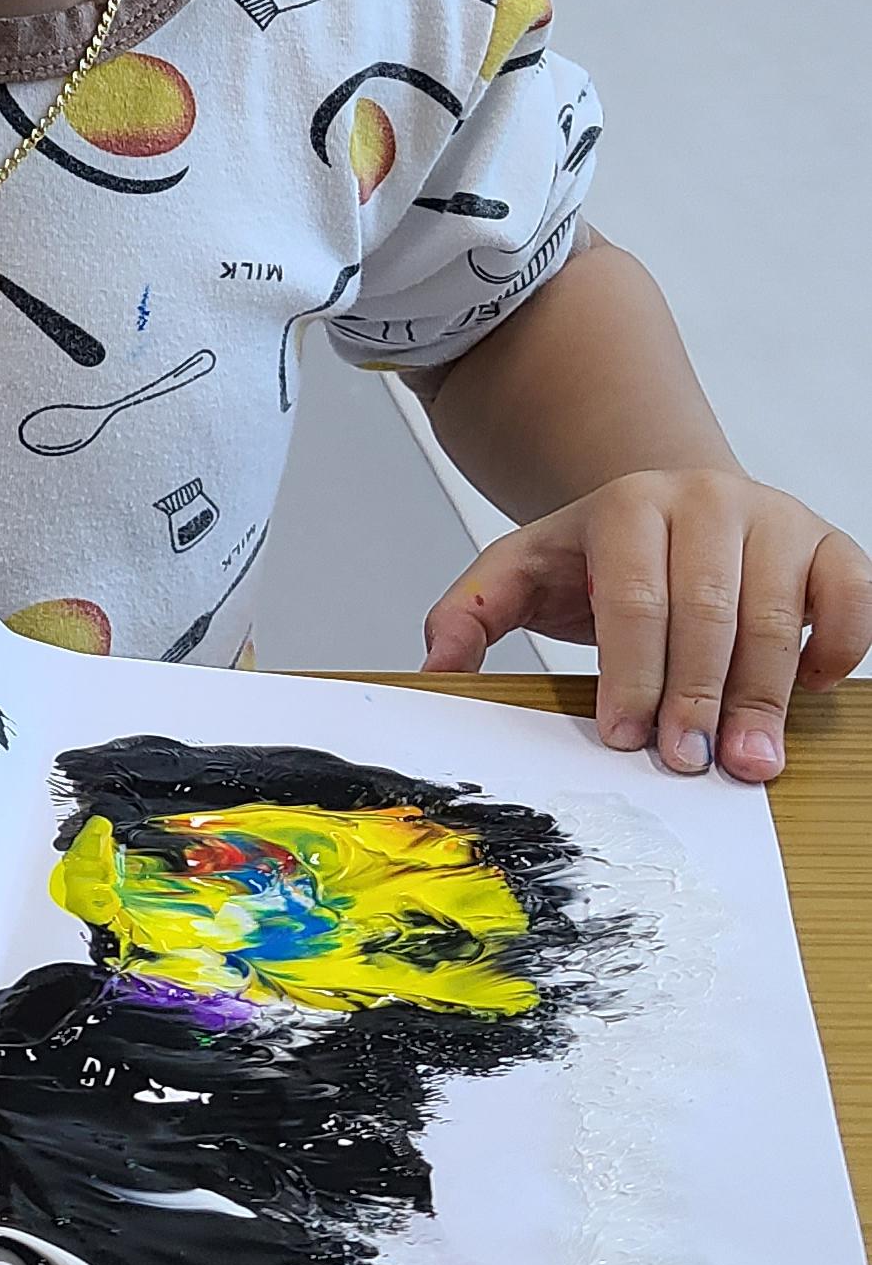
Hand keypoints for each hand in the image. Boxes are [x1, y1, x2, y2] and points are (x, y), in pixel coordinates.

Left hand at [423, 468, 871, 781]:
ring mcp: (775, 518)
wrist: (672, 504)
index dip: (631, 673)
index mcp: (629, 505)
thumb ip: (471, 612)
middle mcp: (708, 500)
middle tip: (690, 764)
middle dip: (698, 695)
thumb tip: (434, 663)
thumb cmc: (598, 555)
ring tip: (750, 763)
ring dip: (765, 695)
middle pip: (708, 609)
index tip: (625, 739)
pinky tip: (809, 693)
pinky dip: (838, 647)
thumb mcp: (520, 570)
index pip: (633, 597)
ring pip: (779, 612)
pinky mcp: (828, 544)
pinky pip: (850, 595)